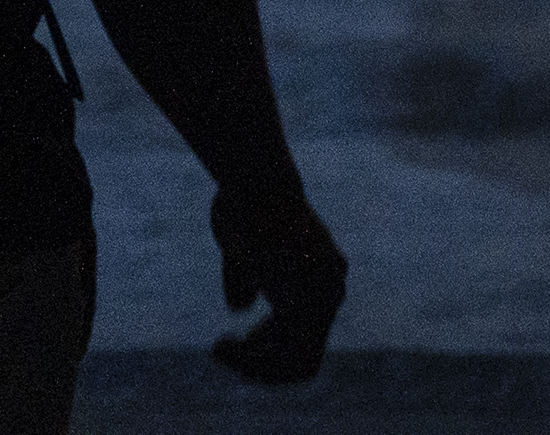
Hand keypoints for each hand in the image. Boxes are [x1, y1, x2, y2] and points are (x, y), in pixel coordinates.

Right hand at [206, 176, 345, 385]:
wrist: (255, 184)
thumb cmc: (244, 204)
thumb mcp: (242, 245)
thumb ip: (246, 277)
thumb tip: (241, 306)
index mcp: (320, 271)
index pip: (304, 324)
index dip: (271, 340)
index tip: (239, 335)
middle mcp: (330, 288)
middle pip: (304, 349)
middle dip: (262, 358)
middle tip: (223, 348)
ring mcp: (324, 300)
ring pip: (299, 361)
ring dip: (255, 365)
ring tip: (219, 350)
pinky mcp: (310, 309)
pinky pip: (289, 358)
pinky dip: (253, 361)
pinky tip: (221, 347)